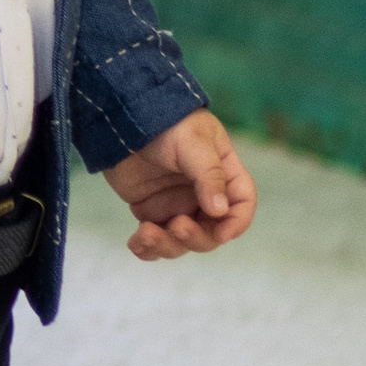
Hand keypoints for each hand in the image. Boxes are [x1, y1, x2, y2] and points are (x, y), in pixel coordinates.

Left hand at [104, 112, 257, 259]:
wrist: (124, 117)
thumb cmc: (167, 123)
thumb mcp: (194, 143)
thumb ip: (209, 175)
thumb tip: (220, 211)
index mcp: (223, 173)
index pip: (242, 204)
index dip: (236, 223)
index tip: (221, 234)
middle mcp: (204, 194)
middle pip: (212, 231)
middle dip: (195, 237)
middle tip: (176, 226)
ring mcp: (178, 205)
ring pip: (182, 242)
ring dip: (166, 245)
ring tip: (145, 233)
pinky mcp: (152, 211)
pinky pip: (155, 240)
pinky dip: (147, 249)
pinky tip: (136, 243)